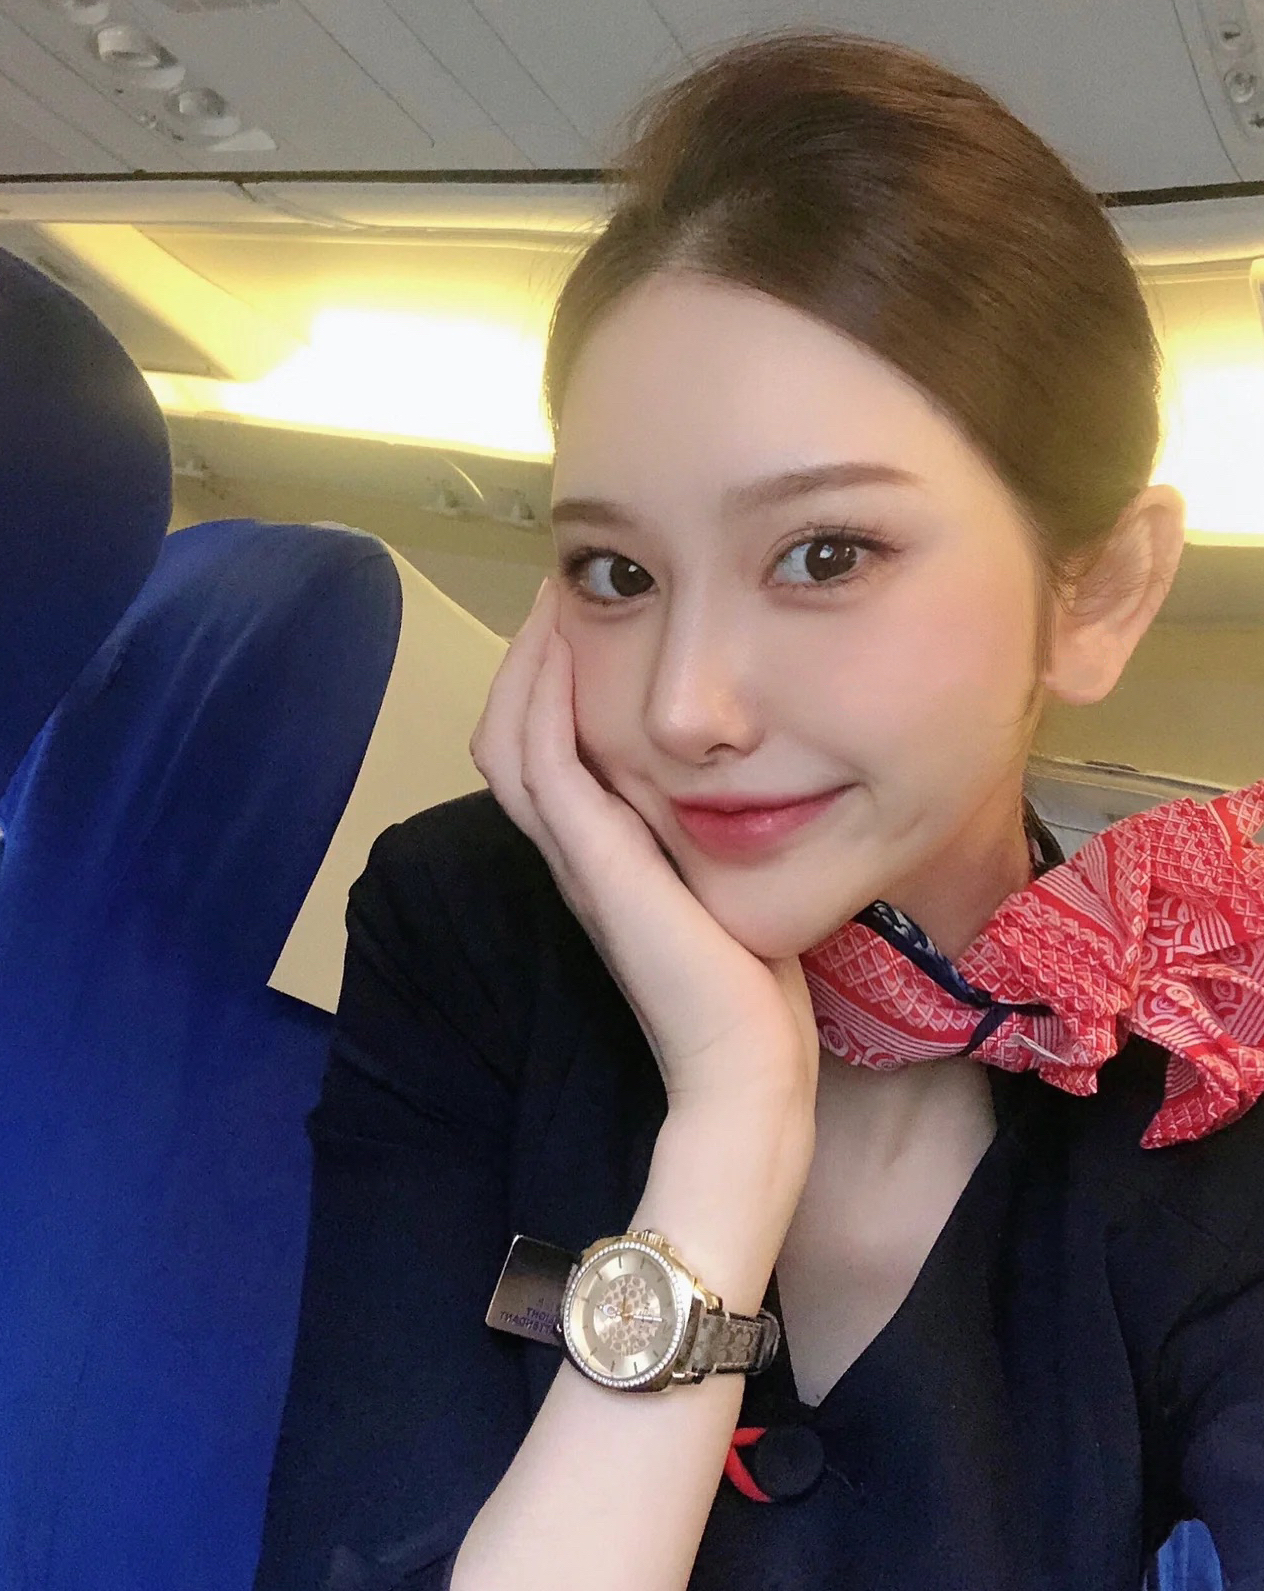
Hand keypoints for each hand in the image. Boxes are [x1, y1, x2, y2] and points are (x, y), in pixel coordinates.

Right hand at [470, 577, 819, 1122]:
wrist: (746, 1067)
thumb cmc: (752, 986)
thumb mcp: (726, 884)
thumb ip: (715, 832)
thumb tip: (747, 775)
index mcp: (597, 857)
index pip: (541, 753)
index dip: (548, 684)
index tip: (588, 617)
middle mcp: (572, 853)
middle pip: (507, 736)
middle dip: (529, 655)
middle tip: (561, 588)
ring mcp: (575, 859)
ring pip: (510, 739)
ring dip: (528, 662)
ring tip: (559, 597)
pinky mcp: (594, 865)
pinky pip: (543, 763)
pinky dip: (544, 699)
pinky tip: (570, 646)